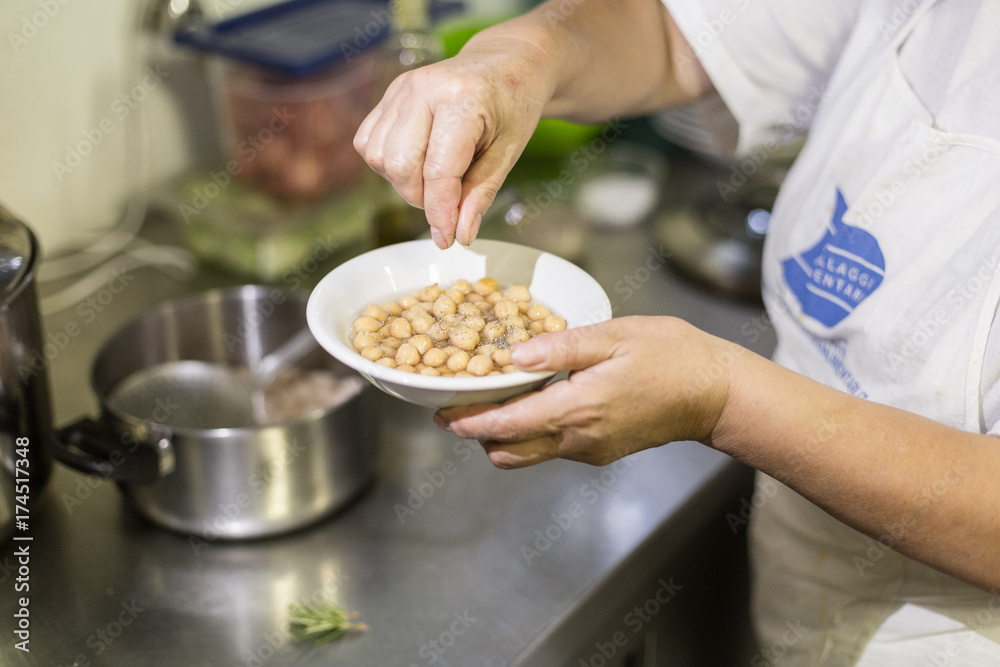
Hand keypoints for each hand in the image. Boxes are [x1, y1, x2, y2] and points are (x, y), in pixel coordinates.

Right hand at [354, 37, 553, 248]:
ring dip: (404, 182)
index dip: (440, 212)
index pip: (438, 170)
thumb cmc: (513, 105)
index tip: (447, 238)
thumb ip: (481, 193)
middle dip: (422, 198)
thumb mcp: (509, 152)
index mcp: (462, 98)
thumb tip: (459, 234)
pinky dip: (388, 164)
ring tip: (436, 177)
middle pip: (401, 166)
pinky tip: (417, 161)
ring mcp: (400, 88)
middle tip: (449, 201)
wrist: (506, 63)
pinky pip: (369, 143)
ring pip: (380, 158)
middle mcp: (423, 88)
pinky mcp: (388, 95)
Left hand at [434, 316, 742, 467]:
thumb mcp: (615, 336)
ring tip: (493, 400)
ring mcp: (590, 450)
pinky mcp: (600, 452)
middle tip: (459, 404)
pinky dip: (530, 433)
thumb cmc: (672, 356)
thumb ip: (561, 347)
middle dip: (478, 433)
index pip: (508, 425)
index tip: (443, 414)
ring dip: (502, 436)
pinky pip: (552, 448)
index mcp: (579, 408)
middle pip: (509, 451)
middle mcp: (579, 439)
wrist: (716, 394)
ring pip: (528, 455)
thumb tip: (513, 355)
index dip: (470, 422)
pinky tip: (531, 401)